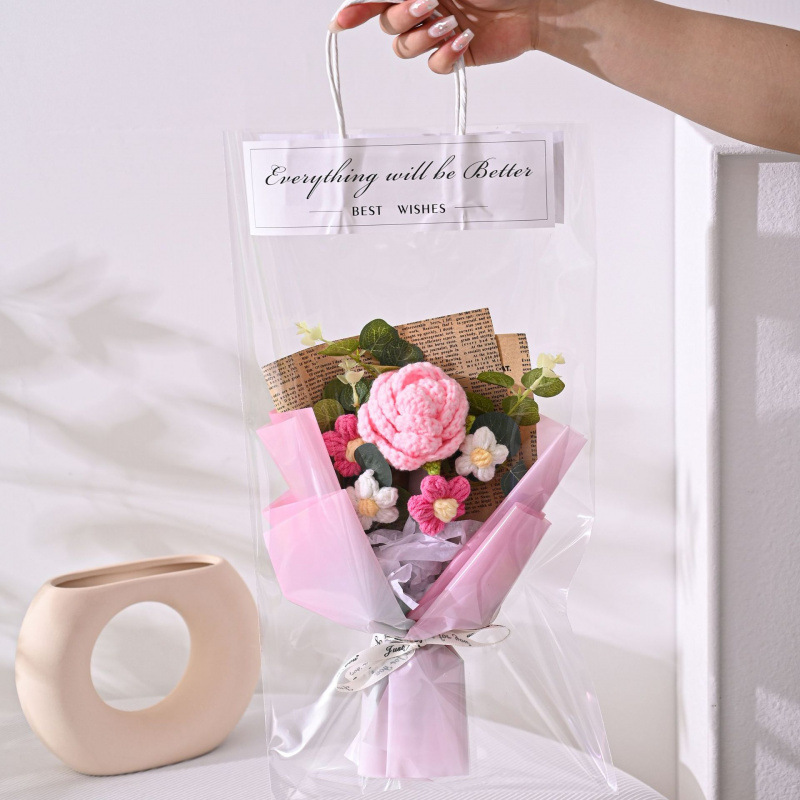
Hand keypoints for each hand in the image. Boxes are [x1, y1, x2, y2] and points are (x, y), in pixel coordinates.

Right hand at [330, 0, 539, 73]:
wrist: (537, 2)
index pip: (376, 0)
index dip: (356, 10)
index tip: (342, 21)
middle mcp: (424, 7)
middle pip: (387, 25)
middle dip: (402, 16)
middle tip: (429, 2)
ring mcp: (438, 33)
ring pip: (405, 50)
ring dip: (422, 38)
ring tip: (450, 23)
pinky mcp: (455, 56)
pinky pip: (434, 67)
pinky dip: (445, 56)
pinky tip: (462, 40)